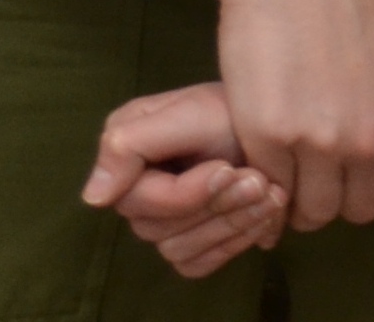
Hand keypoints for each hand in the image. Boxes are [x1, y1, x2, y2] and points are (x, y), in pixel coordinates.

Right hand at [85, 83, 285, 278]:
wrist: (278, 125)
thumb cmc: (234, 110)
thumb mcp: (189, 112)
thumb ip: (133, 144)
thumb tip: (94, 198)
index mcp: (125, 154)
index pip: (139, 199)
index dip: (188, 194)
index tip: (229, 169)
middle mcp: (135, 192)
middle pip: (161, 229)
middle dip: (218, 206)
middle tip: (261, 182)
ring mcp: (160, 221)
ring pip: (180, 250)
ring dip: (233, 225)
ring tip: (272, 193)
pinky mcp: (188, 242)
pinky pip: (198, 264)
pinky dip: (234, 243)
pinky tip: (264, 215)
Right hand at [211, 0, 373, 229]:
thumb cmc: (348, 0)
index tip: (367, 168)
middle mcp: (371, 138)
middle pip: (359, 209)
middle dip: (340, 194)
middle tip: (320, 169)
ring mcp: (318, 142)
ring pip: (313, 211)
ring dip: (300, 197)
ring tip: (291, 165)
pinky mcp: (267, 136)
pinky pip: (269, 186)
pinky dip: (266, 179)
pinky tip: (264, 152)